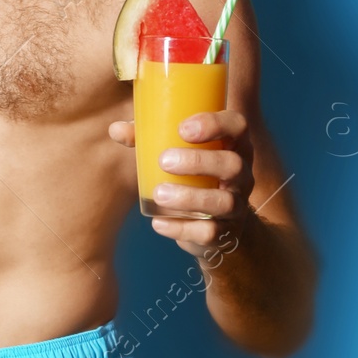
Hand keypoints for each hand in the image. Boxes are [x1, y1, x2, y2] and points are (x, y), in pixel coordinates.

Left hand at [108, 109, 253, 260]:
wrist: (220, 223)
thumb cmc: (193, 174)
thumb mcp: (176, 151)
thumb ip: (148, 138)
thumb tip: (116, 129)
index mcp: (232, 145)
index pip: (237, 125)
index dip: (214, 124)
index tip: (182, 129)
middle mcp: (241, 174)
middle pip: (232, 164)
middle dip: (198, 161)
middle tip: (164, 161)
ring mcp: (237, 205)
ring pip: (225, 202)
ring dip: (190, 198)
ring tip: (159, 194)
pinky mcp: (226, 233)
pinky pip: (210, 233)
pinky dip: (182, 229)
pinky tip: (159, 222)